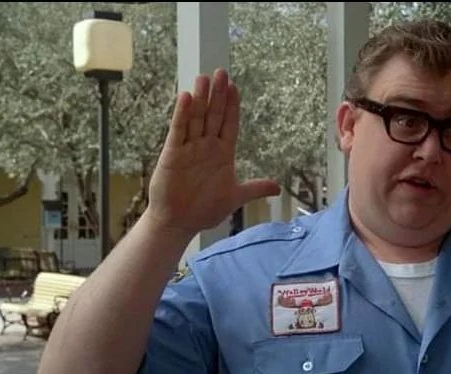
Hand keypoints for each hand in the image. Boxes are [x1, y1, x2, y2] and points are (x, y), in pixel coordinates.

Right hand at [145, 69, 280, 236]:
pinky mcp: (172, 154)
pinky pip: (178, 131)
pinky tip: (187, 98)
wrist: (179, 223)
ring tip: (205, 78)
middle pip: (214, 115)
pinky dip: (182, 115)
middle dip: (218, 95)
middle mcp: (206, 147)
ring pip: (196, 118)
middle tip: (222, 72)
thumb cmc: (204, 209)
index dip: (232, 106)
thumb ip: (255, 188)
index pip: (229, 124)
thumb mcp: (235, 197)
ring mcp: (189, 149)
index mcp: (222, 153)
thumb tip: (277, 187)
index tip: (235, 87)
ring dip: (201, 99)